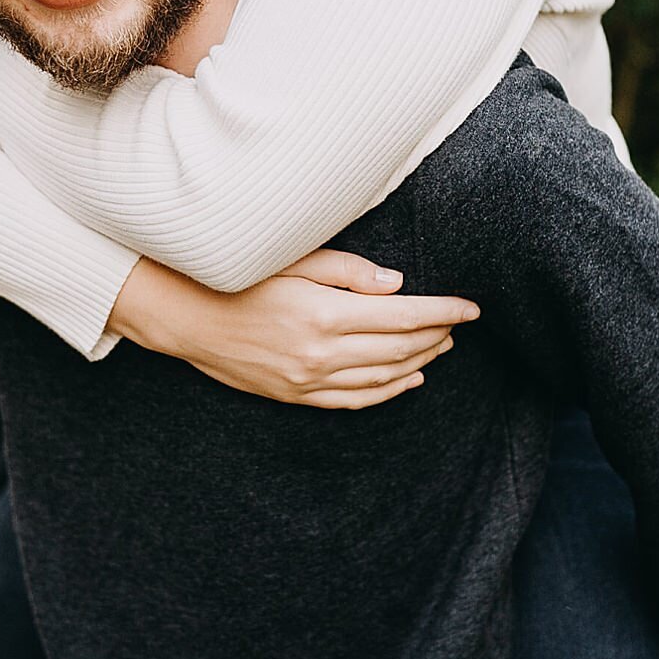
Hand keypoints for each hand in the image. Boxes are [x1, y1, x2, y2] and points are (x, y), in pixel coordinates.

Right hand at [108, 251, 477, 407]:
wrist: (187, 318)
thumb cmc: (238, 277)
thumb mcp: (291, 259)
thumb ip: (348, 270)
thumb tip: (398, 286)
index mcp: (323, 314)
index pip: (402, 317)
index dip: (443, 312)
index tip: (471, 308)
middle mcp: (320, 353)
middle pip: (399, 349)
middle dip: (437, 335)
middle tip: (459, 322)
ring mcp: (308, 380)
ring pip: (383, 377)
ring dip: (420, 361)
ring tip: (443, 345)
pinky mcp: (296, 395)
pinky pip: (355, 399)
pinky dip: (389, 391)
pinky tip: (410, 379)